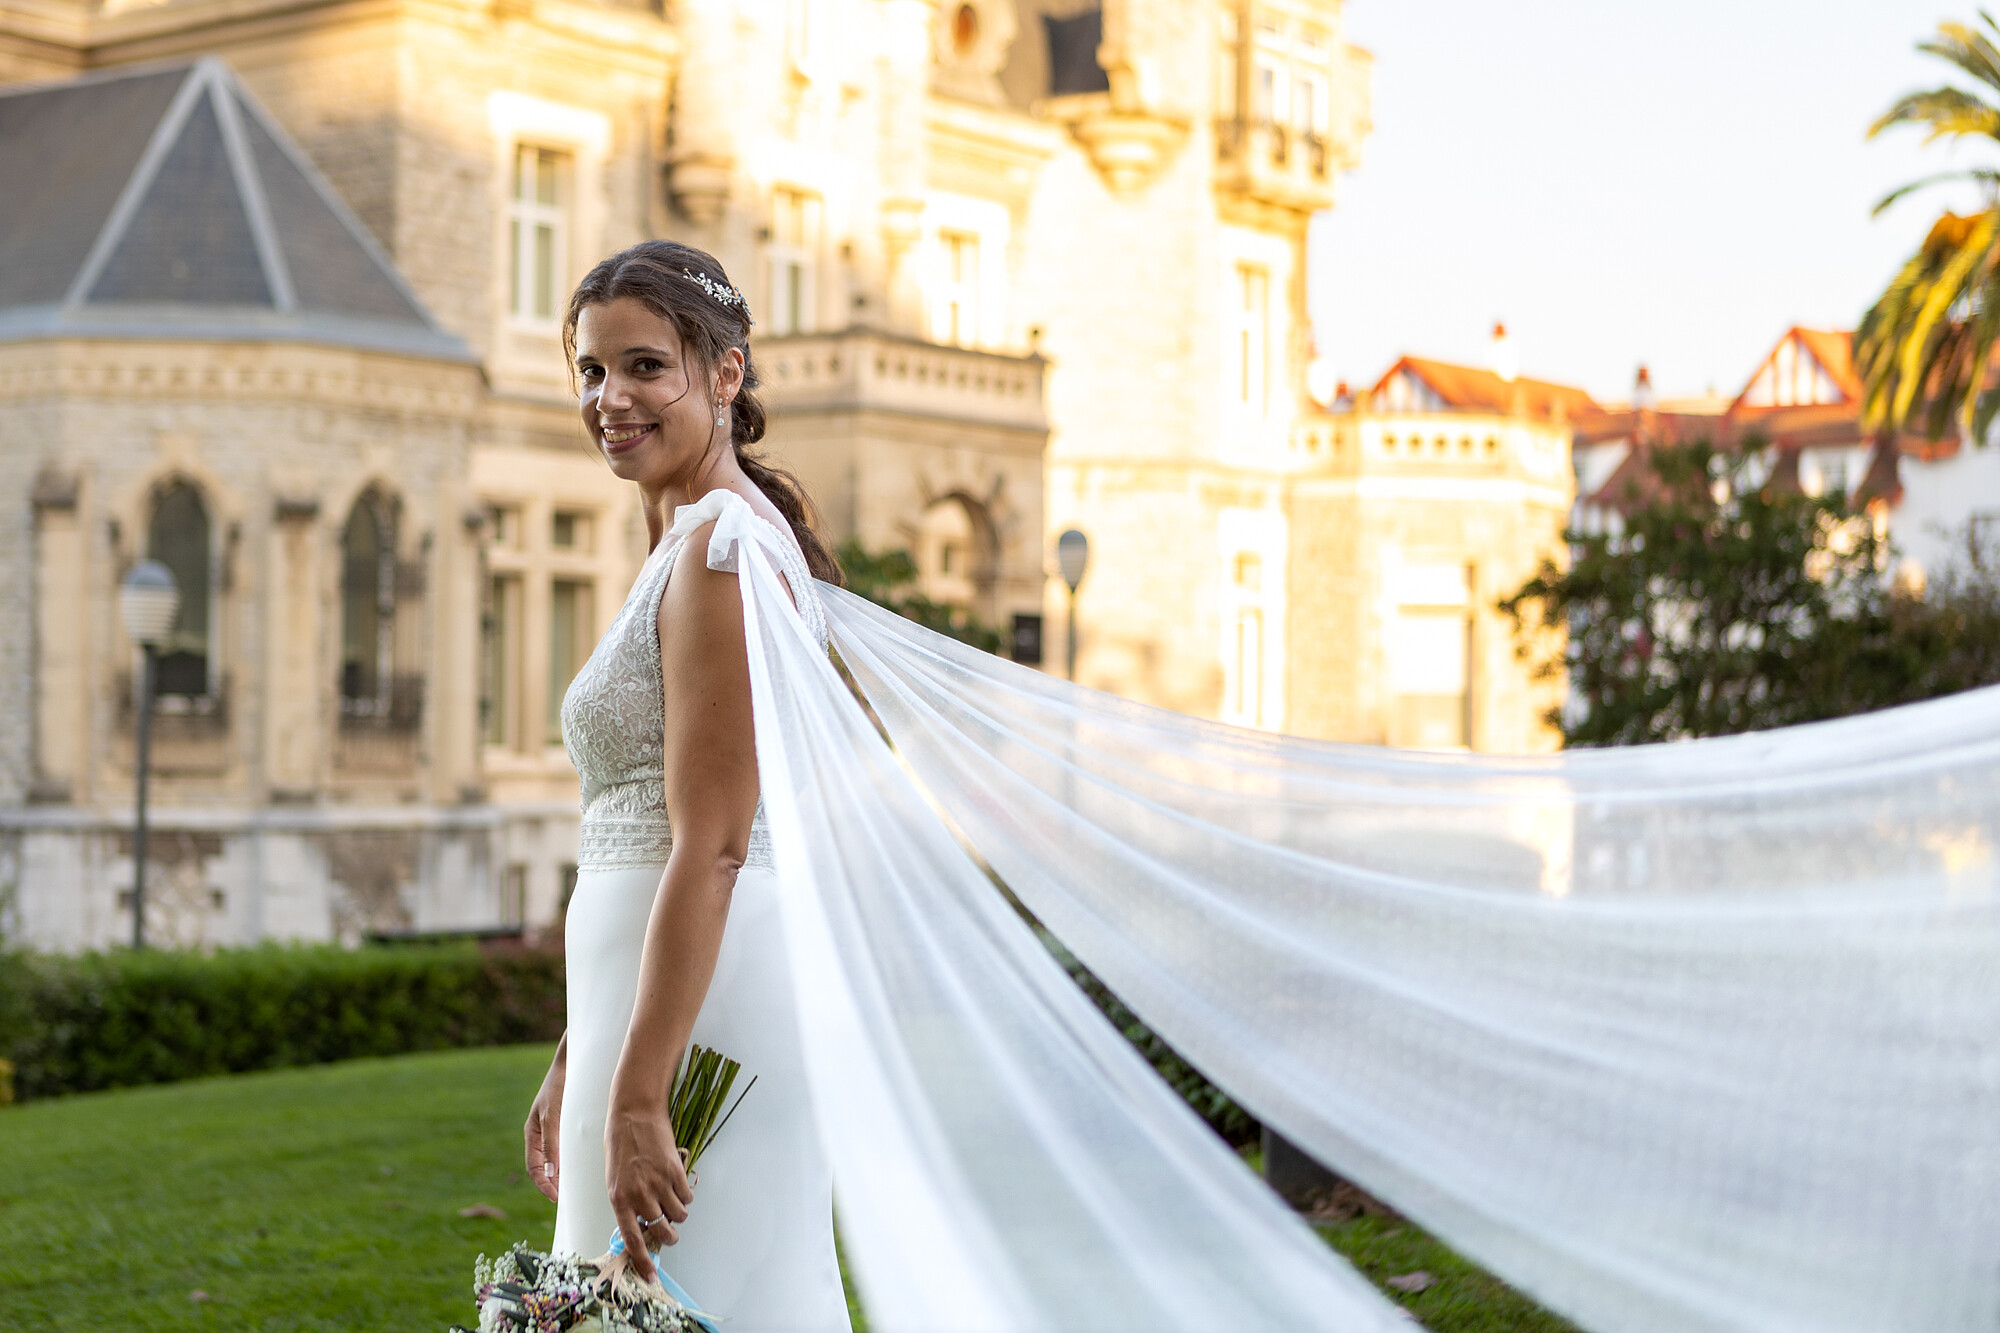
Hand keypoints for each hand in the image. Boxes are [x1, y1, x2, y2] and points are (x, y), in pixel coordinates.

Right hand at [524, 1035, 567, 1203]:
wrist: (572, 1062)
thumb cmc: (559, 1087)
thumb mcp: (554, 1116)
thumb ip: (552, 1144)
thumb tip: (551, 1174)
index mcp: (532, 1134)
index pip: (534, 1169)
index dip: (544, 1185)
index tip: (556, 1198)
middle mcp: (541, 1134)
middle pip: (544, 1167)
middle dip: (553, 1183)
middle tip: (568, 1198)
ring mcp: (553, 1129)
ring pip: (556, 1158)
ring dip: (563, 1173)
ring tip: (576, 1186)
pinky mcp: (566, 1123)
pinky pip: (567, 1147)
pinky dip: (572, 1160)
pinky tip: (585, 1165)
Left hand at [605, 1099, 694, 1281]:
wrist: (634, 1114)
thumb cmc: (622, 1146)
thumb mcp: (615, 1179)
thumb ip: (628, 1203)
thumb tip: (644, 1226)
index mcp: (619, 1199)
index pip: (632, 1240)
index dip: (642, 1261)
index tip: (651, 1277)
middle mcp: (639, 1195)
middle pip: (663, 1232)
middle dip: (670, 1235)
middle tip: (670, 1229)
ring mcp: (659, 1183)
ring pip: (680, 1216)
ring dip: (679, 1213)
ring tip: (672, 1198)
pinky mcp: (676, 1172)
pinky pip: (688, 1197)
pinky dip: (685, 1195)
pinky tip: (676, 1181)